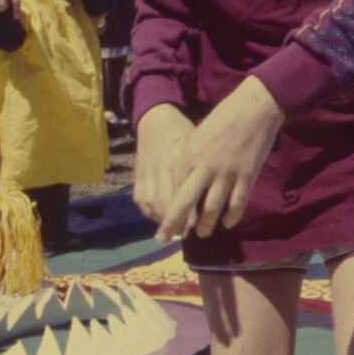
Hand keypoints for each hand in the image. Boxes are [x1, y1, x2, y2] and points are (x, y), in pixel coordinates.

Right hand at [135, 104, 196, 231]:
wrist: (158, 120)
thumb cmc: (186, 135)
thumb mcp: (198, 147)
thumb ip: (203, 170)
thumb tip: (215, 194)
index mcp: (178, 158)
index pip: (182, 191)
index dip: (187, 211)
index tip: (194, 226)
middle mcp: (161, 166)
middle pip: (165, 200)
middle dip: (173, 221)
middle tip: (183, 235)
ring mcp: (147, 170)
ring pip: (151, 202)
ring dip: (161, 219)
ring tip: (172, 231)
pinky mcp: (138, 173)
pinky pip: (141, 198)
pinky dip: (150, 211)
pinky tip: (159, 218)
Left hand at [155, 77, 284, 241]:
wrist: (255, 107)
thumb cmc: (225, 118)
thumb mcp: (200, 136)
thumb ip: (193, 159)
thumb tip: (187, 182)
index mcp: (191, 155)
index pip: (176, 188)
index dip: (170, 207)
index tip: (165, 221)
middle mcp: (206, 166)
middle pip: (186, 202)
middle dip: (174, 223)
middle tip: (166, 239)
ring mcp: (227, 172)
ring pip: (212, 207)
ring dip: (205, 224)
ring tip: (201, 235)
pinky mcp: (247, 174)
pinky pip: (238, 202)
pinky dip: (232, 216)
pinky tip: (228, 224)